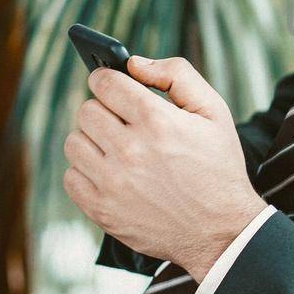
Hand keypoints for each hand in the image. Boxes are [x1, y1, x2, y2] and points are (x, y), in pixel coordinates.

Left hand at [63, 54, 267, 280]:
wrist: (221, 230)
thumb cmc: (218, 167)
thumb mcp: (213, 111)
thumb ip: (177, 75)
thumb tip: (133, 63)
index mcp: (157, 121)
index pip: (105, 83)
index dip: (106, 79)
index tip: (110, 84)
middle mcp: (130, 150)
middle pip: (86, 111)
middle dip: (103, 110)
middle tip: (122, 121)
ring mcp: (113, 183)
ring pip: (74, 142)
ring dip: (92, 141)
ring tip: (116, 148)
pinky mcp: (102, 210)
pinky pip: (71, 177)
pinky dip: (86, 172)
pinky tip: (111, 173)